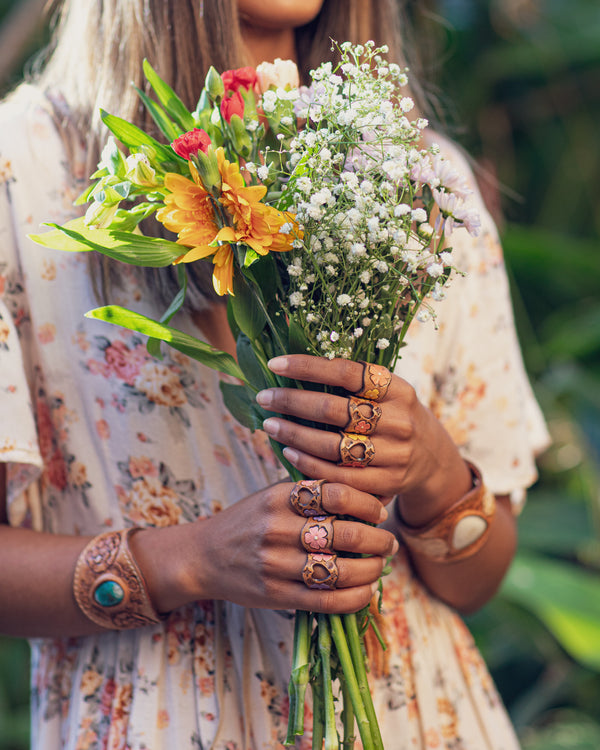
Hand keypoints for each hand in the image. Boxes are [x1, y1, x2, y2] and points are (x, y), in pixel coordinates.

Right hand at [192, 480, 397, 613]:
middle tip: (389, 542)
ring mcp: (276, 564)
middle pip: (344, 533)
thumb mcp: (272, 495)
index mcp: (279, 496)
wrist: (204, 557)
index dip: (367, 503)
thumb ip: (311, 493)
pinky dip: (355, 598)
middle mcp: (277, 528)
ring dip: (372, 570)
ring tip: (380, 565)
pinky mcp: (276, 595)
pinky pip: (327, 601)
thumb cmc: (248, 522)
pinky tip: (367, 591)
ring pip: (340, 570)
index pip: (336, 493)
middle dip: (378, 540)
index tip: (380, 512)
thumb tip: (368, 496)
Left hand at [256, 354, 471, 523]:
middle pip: (333, 410)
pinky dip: (307, 463)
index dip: (307, 366)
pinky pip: (337, 475)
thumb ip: (352, 381)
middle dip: (291, 402)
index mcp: (398, 389)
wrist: (432, 459)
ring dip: (292, 434)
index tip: (275, 364)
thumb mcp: (387, 392)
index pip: (346, 372)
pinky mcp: (387, 483)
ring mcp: (395, 454)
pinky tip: (288, 451)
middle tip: (264, 397)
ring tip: (268, 424)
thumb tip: (296, 364)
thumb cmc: (394, 416)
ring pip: (331, 445)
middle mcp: (399, 420)